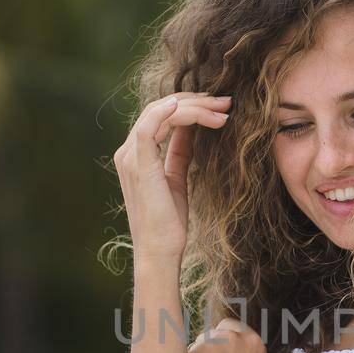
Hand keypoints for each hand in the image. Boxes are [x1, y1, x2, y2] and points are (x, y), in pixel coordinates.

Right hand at [112, 91, 232, 261]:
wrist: (160, 251)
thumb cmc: (169, 220)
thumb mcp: (177, 176)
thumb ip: (180, 150)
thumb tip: (193, 127)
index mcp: (135, 153)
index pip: (160, 114)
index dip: (190, 105)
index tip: (219, 107)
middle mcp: (128, 151)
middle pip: (160, 108)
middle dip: (196, 101)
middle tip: (225, 102)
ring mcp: (130, 157)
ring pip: (159, 112)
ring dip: (194, 107)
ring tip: (221, 110)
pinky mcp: (138, 164)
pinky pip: (149, 126)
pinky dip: (169, 113)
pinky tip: (192, 110)